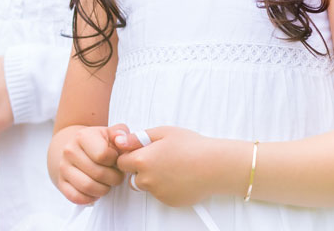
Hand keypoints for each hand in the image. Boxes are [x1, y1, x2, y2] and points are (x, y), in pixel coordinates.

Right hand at [51, 123, 128, 204]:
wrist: (77, 148)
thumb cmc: (98, 142)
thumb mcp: (111, 133)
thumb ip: (121, 134)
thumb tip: (122, 141)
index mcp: (82, 136)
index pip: (103, 155)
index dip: (115, 161)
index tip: (115, 160)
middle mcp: (70, 151)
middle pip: (98, 174)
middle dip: (114, 178)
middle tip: (117, 175)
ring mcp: (63, 167)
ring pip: (88, 187)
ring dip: (104, 189)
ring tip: (107, 183)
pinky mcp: (61, 183)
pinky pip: (77, 197)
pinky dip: (90, 198)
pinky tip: (96, 190)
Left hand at [113, 126, 249, 206]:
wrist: (214, 165)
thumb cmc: (191, 146)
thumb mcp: (162, 132)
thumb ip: (137, 138)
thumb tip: (120, 142)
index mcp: (142, 160)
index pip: (121, 162)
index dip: (130, 155)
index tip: (141, 151)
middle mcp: (147, 180)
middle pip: (132, 177)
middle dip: (140, 169)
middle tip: (158, 158)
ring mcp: (158, 193)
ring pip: (147, 186)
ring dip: (153, 178)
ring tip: (171, 166)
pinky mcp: (169, 201)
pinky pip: (161, 194)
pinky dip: (166, 187)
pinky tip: (179, 176)